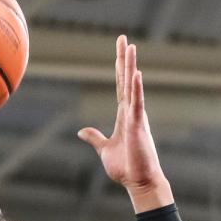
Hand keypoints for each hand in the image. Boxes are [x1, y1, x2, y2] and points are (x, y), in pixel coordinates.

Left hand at [77, 36, 169, 204]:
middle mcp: (131, 111)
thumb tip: (82, 131)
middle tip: (123, 38)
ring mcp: (136, 117)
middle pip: (126, 79)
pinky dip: (136, 89)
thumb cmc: (126, 167)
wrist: (139, 181)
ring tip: (130, 47)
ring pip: (133, 86)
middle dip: (124, 59)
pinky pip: (137, 103)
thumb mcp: (105, 149)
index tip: (120, 50)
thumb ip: (95, 138)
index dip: (120, 67)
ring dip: (131, 67)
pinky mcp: (138, 126)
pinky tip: (136, 74)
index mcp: (124, 114)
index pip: (120, 85)